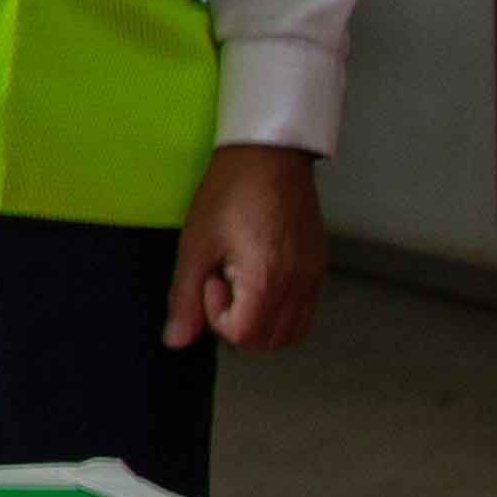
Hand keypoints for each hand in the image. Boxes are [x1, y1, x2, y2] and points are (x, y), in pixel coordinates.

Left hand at [165, 142, 326, 351]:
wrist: (269, 154)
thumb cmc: (230, 191)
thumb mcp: (196, 244)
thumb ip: (185, 297)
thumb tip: (177, 341)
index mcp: (268, 278)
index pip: (245, 336)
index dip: (217, 319)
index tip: (210, 281)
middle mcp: (298, 283)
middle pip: (270, 342)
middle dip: (238, 327)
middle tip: (222, 286)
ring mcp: (314, 277)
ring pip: (291, 332)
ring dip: (261, 324)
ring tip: (240, 285)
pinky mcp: (319, 267)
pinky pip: (305, 310)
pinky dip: (280, 312)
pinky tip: (258, 281)